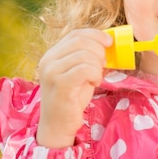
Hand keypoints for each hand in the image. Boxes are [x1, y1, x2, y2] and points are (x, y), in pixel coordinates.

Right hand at [36, 28, 111, 147]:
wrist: (58, 125)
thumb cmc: (72, 97)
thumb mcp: (79, 72)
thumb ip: (87, 56)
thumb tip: (108, 42)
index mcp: (52, 55)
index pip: (75, 34)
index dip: (95, 34)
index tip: (109, 42)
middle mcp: (48, 60)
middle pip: (81, 41)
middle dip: (99, 51)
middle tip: (103, 65)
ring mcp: (52, 72)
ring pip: (85, 55)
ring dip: (97, 66)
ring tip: (95, 78)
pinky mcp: (60, 84)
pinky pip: (86, 69)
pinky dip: (96, 74)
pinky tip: (93, 83)